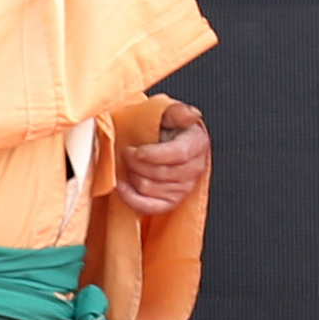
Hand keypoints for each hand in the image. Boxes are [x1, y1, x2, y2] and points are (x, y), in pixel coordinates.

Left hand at [115, 101, 207, 215]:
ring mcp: (184, 188)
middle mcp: (194, 168)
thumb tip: (191, 114)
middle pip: (161, 173)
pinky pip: (149, 207)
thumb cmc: (166, 128)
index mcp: (197, 144)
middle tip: (126, 152)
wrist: (165, 142)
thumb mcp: (170, 114)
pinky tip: (121, 185)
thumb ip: (178, 112)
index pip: (178, 155)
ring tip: (128, 164)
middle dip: (136, 163)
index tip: (135, 150)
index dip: (154, 155)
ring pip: (150, 188)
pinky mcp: (170, 202)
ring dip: (133, 175)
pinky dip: (130, 198)